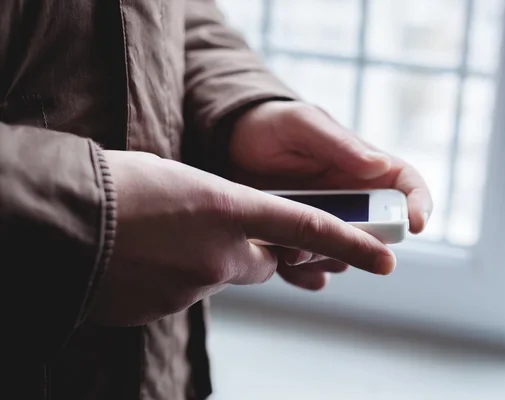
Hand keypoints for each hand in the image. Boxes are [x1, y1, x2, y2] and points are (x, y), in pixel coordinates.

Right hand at [90, 150, 395, 325]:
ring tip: (161, 236)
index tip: (385, 260)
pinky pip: (185, 291)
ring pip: (219, 276)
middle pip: (264, 261)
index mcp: (229, 209)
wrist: (57, 219)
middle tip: (224, 229)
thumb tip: (228, 226)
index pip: (307, 228)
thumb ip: (219, 205)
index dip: (350, 243)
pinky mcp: (166, 310)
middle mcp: (221, 255)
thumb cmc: (118, 183)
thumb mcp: (180, 177)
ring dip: (203, 259)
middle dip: (259, 250)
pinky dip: (175, 276)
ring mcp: (194, 288)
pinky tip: (143, 257)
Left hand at [229, 101, 432, 289]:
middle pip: (377, 234)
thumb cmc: (273, 125)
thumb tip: (380, 165)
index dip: (420, 206)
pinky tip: (281, 261)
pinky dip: (302, 275)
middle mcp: (352, 201)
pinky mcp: (300, 242)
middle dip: (359, 244)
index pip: (407, 187)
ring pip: (345, 256)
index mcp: (364, 169)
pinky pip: (312, 270)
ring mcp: (327, 224)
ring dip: (324, 259)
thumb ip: (339, 145)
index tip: (416, 225)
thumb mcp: (304, 124)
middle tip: (328, 240)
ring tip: (290, 248)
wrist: (230, 146)